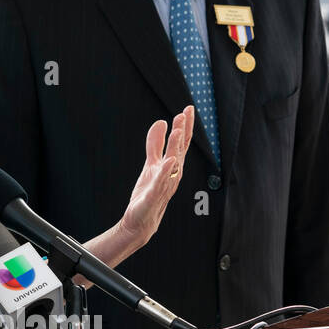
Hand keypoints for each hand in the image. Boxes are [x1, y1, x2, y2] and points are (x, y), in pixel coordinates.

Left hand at [117, 105, 194, 247]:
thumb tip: (161, 122)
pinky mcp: (153, 196)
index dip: (185, 126)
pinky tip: (168, 161)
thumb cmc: (150, 192)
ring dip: (175, 148)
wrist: (141, 220)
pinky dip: (165, 173)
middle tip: (184, 114)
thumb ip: (155, 144)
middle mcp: (172, 174)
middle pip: (180, 151)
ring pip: (173, 165)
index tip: (188, 108)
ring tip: (176, 131)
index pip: (182, 143)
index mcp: (172, 165)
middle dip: (182, 132)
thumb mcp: (151, 163)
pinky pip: (161, 183)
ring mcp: (164, 185)